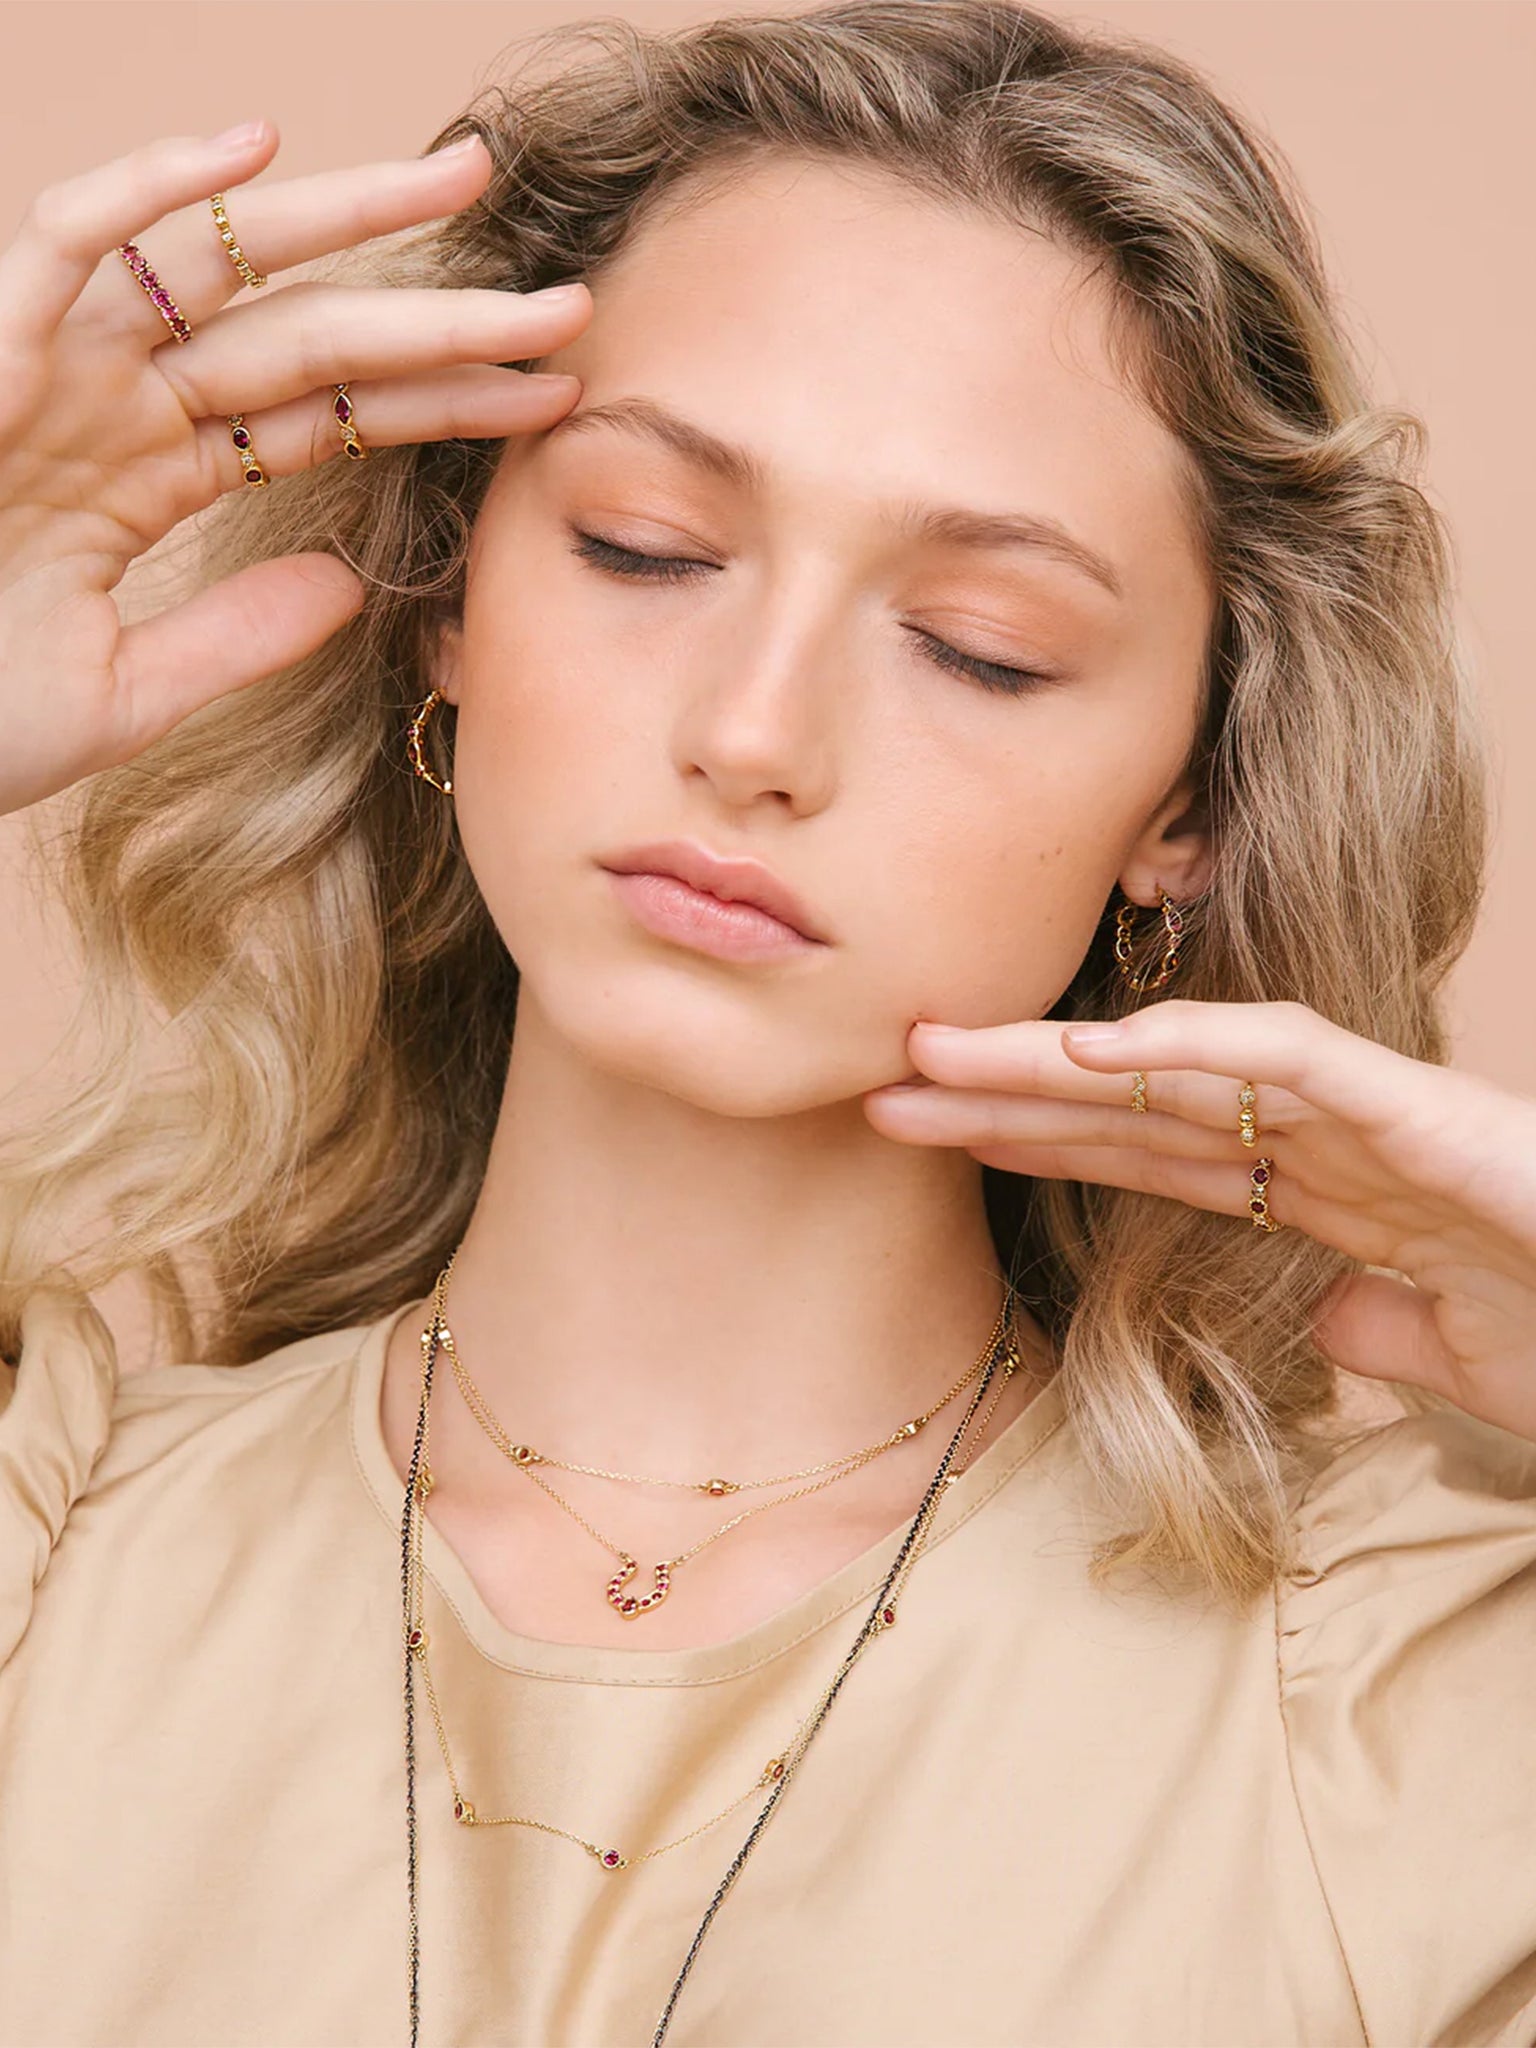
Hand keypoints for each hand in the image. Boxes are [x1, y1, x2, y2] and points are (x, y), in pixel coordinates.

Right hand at [0, 121, 589, 816]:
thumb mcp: (128, 691)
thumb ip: (239, 635)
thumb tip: (357, 585)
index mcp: (156, 477)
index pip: (331, 419)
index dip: (442, 402)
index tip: (554, 391)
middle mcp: (121, 405)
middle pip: (311, 335)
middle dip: (441, 309)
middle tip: (567, 291)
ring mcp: (58, 371)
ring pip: (224, 270)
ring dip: (347, 220)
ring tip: (468, 178)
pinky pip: (67, 242)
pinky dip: (150, 191)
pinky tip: (254, 151)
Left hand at [865, 998, 1535, 1443]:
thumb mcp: (1436, 1353)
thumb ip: (1360, 1319)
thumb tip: (1312, 1311)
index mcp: (1318, 1193)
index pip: (1145, 1155)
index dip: (1035, 1141)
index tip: (928, 1132)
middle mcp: (1323, 1140)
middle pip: (1131, 1107)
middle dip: (1001, 1095)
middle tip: (876, 1081)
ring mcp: (1366, 1114)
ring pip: (1179, 1068)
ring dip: (1047, 1062)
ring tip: (929, 1055)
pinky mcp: (1417, 1107)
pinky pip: (1286, 1057)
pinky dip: (1185, 1044)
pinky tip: (1084, 1049)